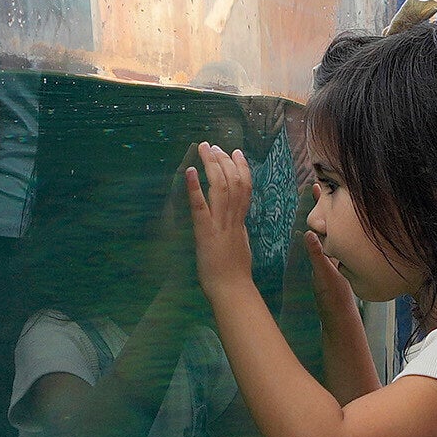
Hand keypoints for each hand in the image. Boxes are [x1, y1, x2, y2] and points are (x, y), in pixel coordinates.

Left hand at [186, 141, 257, 288]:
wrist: (232, 291)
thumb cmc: (235, 275)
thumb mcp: (240, 246)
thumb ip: (237, 230)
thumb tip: (236, 221)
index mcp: (240, 223)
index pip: (245, 188)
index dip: (242, 168)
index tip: (235, 152)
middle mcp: (233, 219)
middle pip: (234, 182)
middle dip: (224, 161)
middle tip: (214, 145)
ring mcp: (220, 225)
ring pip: (221, 188)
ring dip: (212, 165)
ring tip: (204, 149)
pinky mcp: (206, 233)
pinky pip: (201, 207)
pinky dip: (196, 187)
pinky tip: (191, 171)